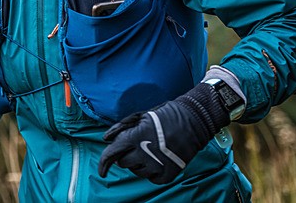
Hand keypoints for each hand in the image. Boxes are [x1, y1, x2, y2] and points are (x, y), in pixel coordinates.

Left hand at [98, 82, 229, 184]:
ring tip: (151, 151)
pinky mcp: (168, 174)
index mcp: (135, 137)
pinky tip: (158, 160)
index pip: (112, 154)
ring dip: (139, 163)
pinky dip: (152, 172)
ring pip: (137, 172)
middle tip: (137, 147)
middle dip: (126, 156)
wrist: (194, 120)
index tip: (101, 170)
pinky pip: (152, 179)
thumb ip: (121, 128)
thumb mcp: (141, 116)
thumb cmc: (165, 116)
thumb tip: (105, 139)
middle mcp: (144, 154)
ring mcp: (157, 165)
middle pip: (124, 163)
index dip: (103, 163)